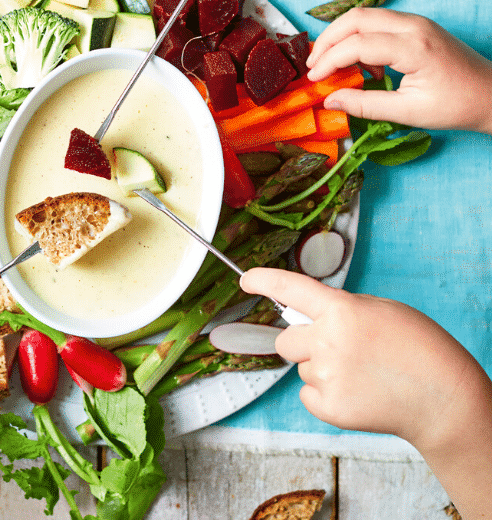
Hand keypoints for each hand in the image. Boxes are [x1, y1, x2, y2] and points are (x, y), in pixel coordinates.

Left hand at [239, 268, 491, 518]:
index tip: (246, 280)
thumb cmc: (417, 348)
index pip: (290, 288)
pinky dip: (325, 395)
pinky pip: (308, 395)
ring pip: (302, 368)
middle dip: (300, 343)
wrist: (442, 398)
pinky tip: (356, 392)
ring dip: (320, 369)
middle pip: (285, 340)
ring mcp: (327, 376)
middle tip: (333, 349)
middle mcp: (327, 341)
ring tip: (360, 373)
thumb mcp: (379, 310)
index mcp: (341, 310)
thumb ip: (341, 310)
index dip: (263, 281)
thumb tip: (311, 316)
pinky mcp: (330, 408)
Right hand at [306, 8, 491, 133]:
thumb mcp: (409, 112)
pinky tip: (360, 64)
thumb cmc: (457, 106)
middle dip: (327, 39)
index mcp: (413, 47)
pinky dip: (359, 37)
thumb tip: (330, 100)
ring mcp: (416, 21)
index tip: (314, 80)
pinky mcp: (417, 24)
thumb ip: (365, 105)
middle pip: (355, 18)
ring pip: (365, 15)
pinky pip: (378, 21)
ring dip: (342, 36)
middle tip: (313, 66)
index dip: (329, 60)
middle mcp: (413, 25)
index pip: (357, 44)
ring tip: (330, 64)